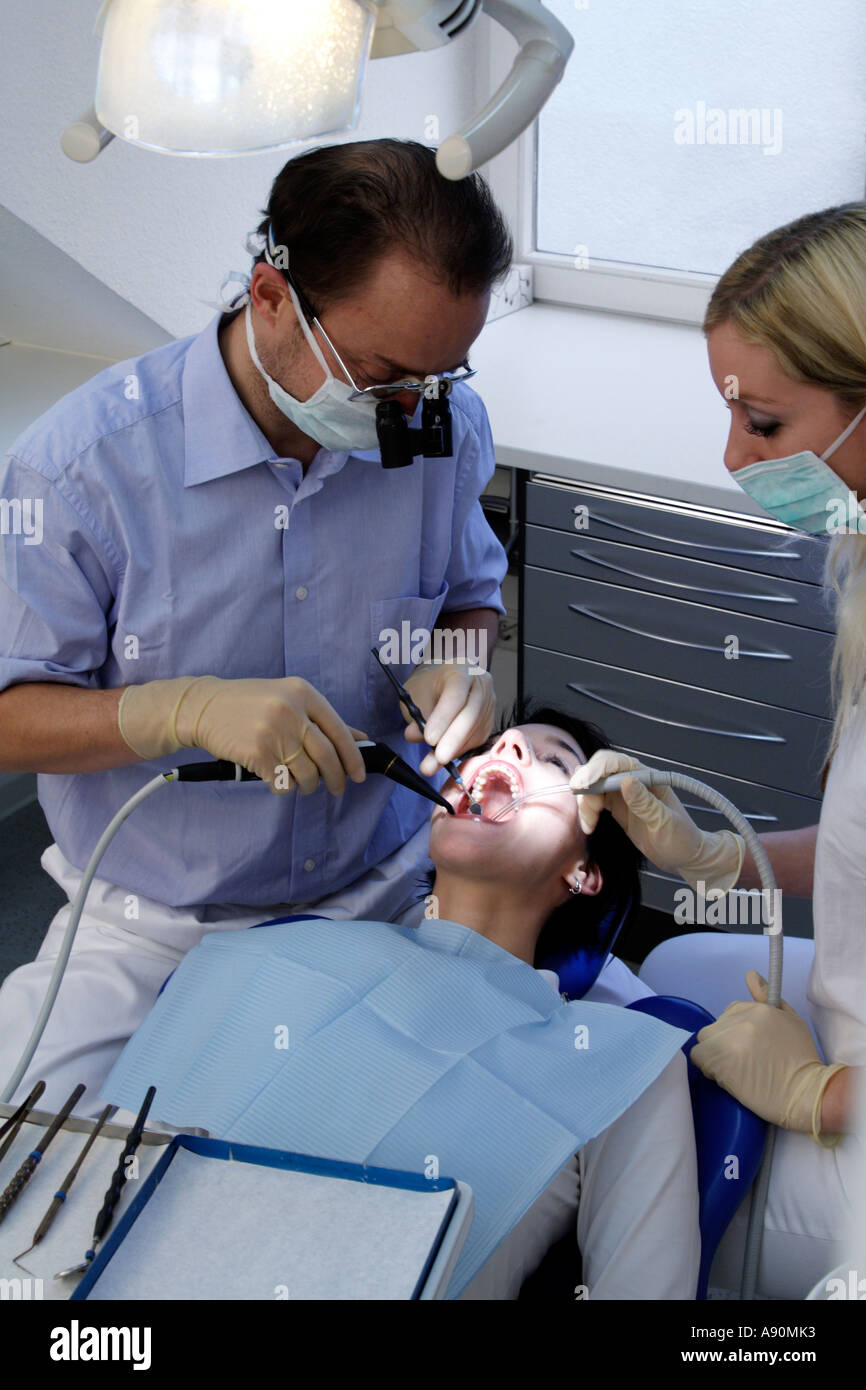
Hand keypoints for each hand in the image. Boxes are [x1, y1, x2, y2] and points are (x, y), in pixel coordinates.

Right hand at [118, 675, 367, 794]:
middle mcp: (292, 710)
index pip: (339, 731)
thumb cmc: (247, 704)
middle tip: (336, 789)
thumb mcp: (287, 699)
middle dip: (336, 779)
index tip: (359, 775)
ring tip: (301, 784)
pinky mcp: (258, 753)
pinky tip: (276, 780)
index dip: (353, 757)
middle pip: (327, 756)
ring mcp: (275, 732)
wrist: (203, 707)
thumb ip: (321, 719)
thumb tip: (358, 739)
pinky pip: (282, 782)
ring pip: (307, 773)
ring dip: (307, 786)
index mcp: (303, 693)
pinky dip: (283, 788)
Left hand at [401, 662, 495, 775]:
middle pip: (471, 714)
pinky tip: (443, 759)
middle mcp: (480, 685)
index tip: (429, 738)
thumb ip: (415, 716)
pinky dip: (458, 752)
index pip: (456, 694)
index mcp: (461, 670)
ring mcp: (488, 703)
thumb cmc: (428, 688)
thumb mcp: (415, 697)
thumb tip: (414, 736)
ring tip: (432, 764)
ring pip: (475, 730)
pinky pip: (477, 740)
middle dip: (453, 739)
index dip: (443, 717)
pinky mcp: (489, 722)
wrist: (442, 684)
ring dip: (454, 751)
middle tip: (438, 758)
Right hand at [569, 749, 743, 894]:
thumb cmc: (682, 837)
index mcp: (646, 777)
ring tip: (589, 824)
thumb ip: (645, 802)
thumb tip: (626, 781)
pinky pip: (595, 802)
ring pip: (594, 787)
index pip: (615, 763)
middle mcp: (632, 781)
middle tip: (582, 806)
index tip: (581, 785)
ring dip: (585, 803)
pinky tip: (589, 826)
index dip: (595, 770)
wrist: (684, 855)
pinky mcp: (616, 808)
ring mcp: (623, 794)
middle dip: (586, 785)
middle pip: (599, 771)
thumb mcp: (665, 822)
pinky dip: (587, 812)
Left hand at [690, 971, 845, 1142]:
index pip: (730, 1012)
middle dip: (724, 1042)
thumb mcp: (791, 1020)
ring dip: (714, 1055)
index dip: (737, 1031)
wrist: (805, 1093)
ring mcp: (729, 1042)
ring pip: (705, 1041)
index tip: (749, 1046)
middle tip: (743, 1061)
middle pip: (715, 1027)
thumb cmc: (801, 1059)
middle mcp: (741, 1021)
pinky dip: (708, 1067)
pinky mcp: (720, 1063)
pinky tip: (726, 1076)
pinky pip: (699, 1058)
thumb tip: (750, 975)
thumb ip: (768, 996)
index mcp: (757, 1009)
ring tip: (735, 1069)